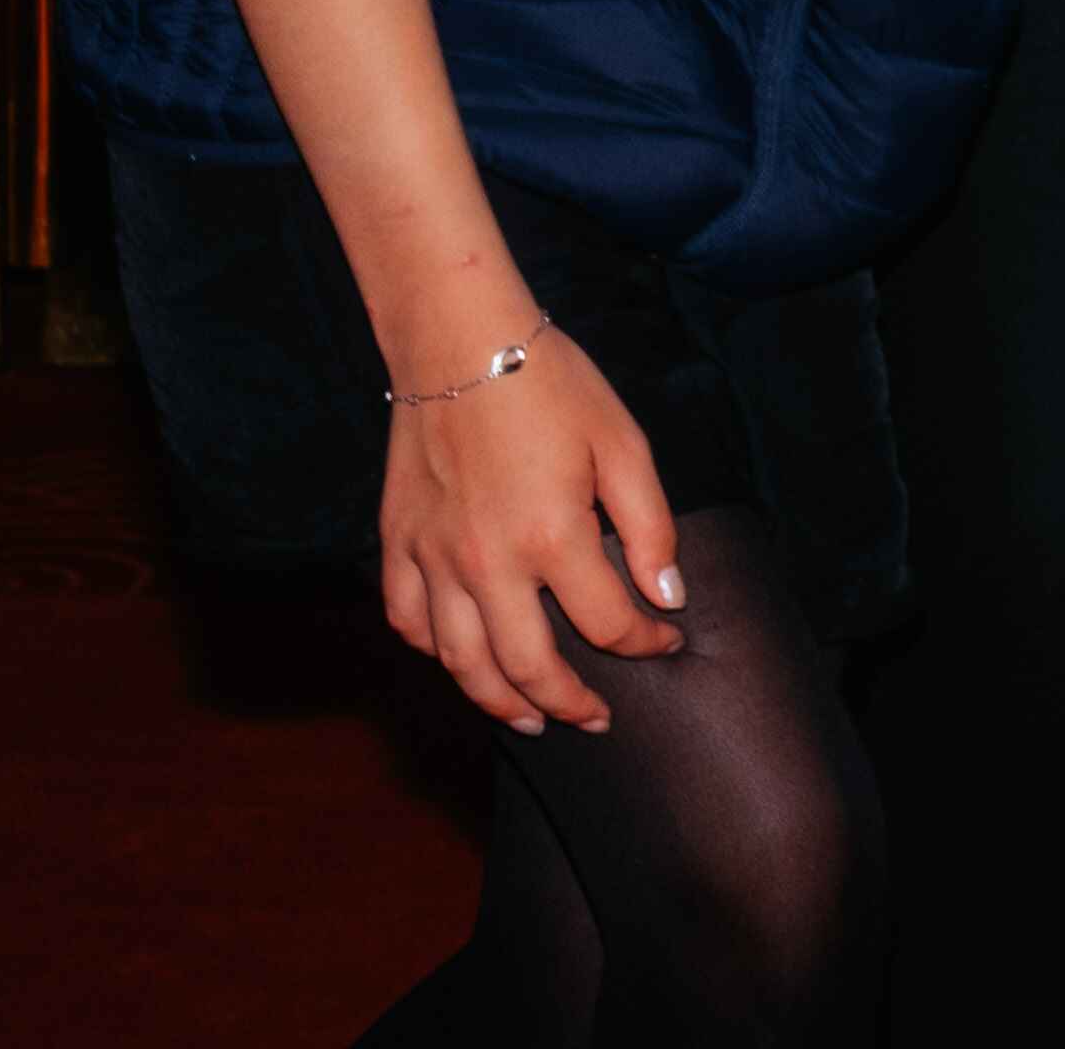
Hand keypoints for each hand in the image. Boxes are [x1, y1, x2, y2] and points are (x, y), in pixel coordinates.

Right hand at [376, 325, 683, 733]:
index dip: (644, 642)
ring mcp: (433, 558)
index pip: (607, 624)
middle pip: (526, 666)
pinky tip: (460, 659)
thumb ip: (650, 527)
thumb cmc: (553, 387)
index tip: (665, 641)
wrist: (461, 344)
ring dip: (497, 701)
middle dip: (567, 703)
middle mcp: (485, 564)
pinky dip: (434, 650)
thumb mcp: (625, 445)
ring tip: (530, 720)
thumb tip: (667, 597)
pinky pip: (408, 619)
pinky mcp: (396, 543)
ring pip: (460, 661)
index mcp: (551, 538)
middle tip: (595, 721)